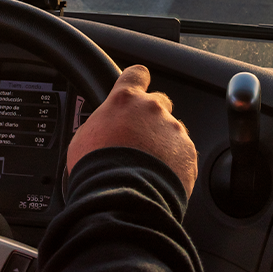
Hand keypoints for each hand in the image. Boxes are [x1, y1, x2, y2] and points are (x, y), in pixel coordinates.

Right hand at [67, 65, 197, 197]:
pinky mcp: (187, 152)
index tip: (137, 85)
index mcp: (124, 101)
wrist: (121, 197)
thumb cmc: (97, 169)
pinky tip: (159, 178)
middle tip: (138, 140)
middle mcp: (152, 109)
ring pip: (172, 130)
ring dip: (163, 143)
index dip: (137, 80)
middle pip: (159, 103)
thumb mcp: (85, 138)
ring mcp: (173, 130)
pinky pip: (183, 153)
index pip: (136, 74)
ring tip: (147, 167)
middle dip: (151, 118)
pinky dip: (174, 164)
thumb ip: (102, 123)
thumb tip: (104, 128)